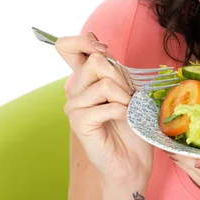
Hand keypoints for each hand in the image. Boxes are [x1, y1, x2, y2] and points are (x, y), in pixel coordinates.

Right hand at [55, 32, 153, 185]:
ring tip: (126, 111)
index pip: (67, 46)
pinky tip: (122, 121)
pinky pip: (108, 106)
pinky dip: (123, 112)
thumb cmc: (132, 125)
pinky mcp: (78, 122)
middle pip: (96, 61)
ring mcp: (74, 106)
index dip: (84, 42)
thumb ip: (111, 66)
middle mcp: (75, 90)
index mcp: (84, 78)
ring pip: (104, 83)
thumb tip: (94, 39)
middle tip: (126, 97)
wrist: (132, 161)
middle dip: (121, 78)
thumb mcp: (126, 88)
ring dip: (125, 97)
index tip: (103, 50)